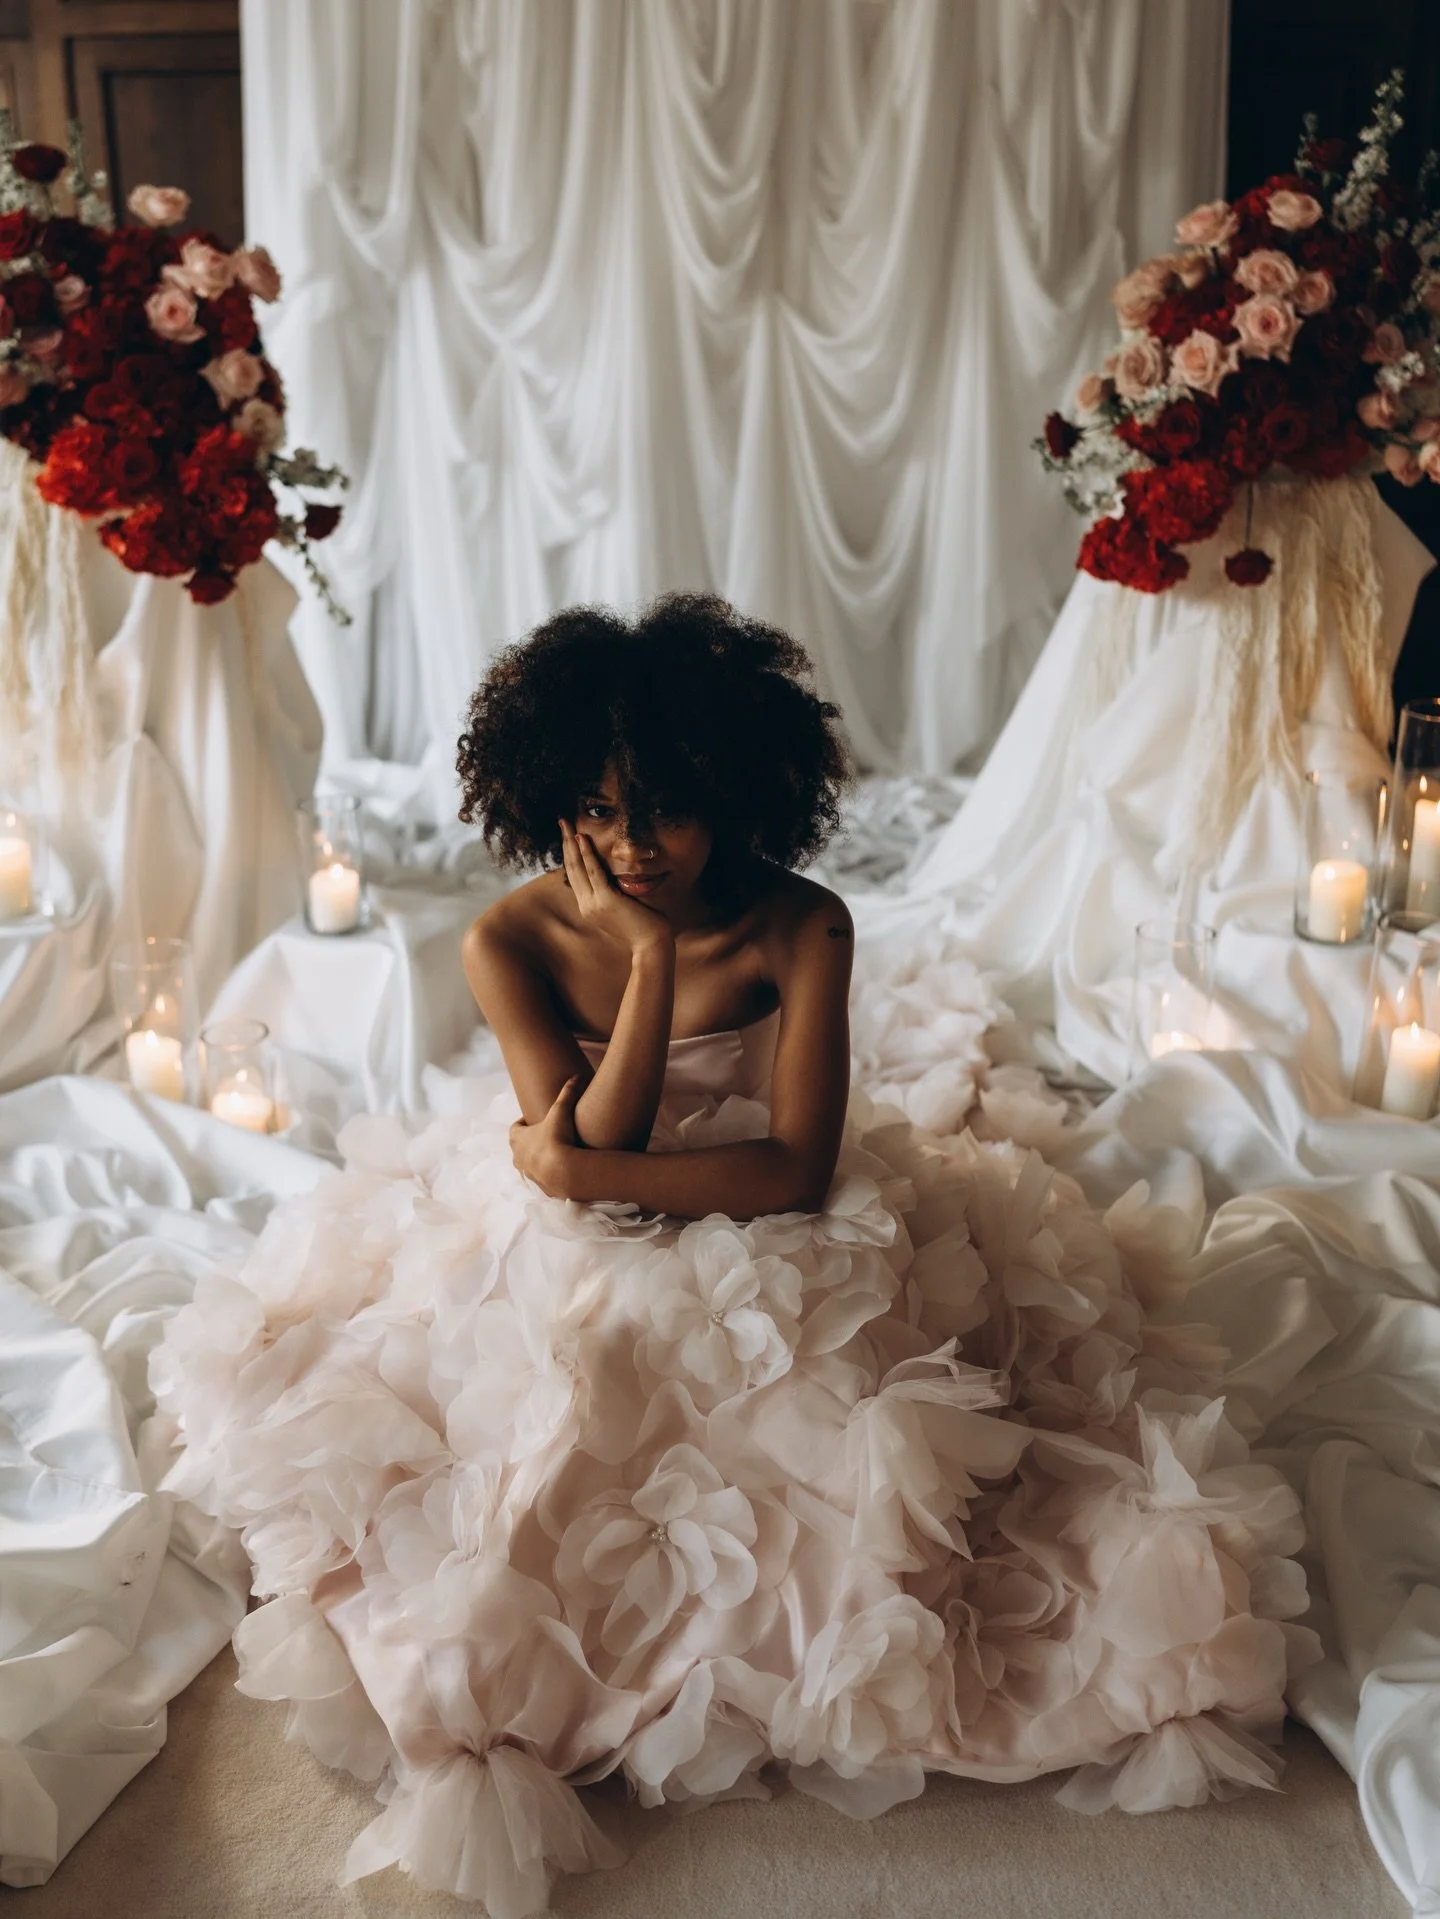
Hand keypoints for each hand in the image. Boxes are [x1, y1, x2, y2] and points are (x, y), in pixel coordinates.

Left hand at [510, 1075, 580, 1196]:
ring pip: (527, 1165)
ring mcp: (527, 1174)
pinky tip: (560, 1171)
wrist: (563, 1171)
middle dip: (529, 1142)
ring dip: (537, 1160)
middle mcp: (518, 1157)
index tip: (536, 1120)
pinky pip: (540, 1180)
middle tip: (545, 1136)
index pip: (515, 1128)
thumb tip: (577, 1076)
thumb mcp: (561, 1112)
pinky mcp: (540, 1187)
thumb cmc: (556, 1139)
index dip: (524, 1123)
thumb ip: (568, 1093)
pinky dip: (547, 1175)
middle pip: (519, 1148)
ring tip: (553, 1155)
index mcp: (517, 1138)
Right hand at [559, 819, 673, 957]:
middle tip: (561, 821)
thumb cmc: (644, 928)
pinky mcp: (606, 901)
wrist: (651, 947)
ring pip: (578, 867)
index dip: (570, 854)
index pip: (575, 876)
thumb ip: (616, 893)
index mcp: (589, 907)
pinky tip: (582, 838)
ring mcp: (594, 904)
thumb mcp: (624, 909)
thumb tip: (618, 876)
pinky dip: (587, 854)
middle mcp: (586, 905)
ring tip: (567, 824)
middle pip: (571, 868)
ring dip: (571, 843)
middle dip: (565, 843)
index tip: (568, 836)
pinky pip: (593, 872)